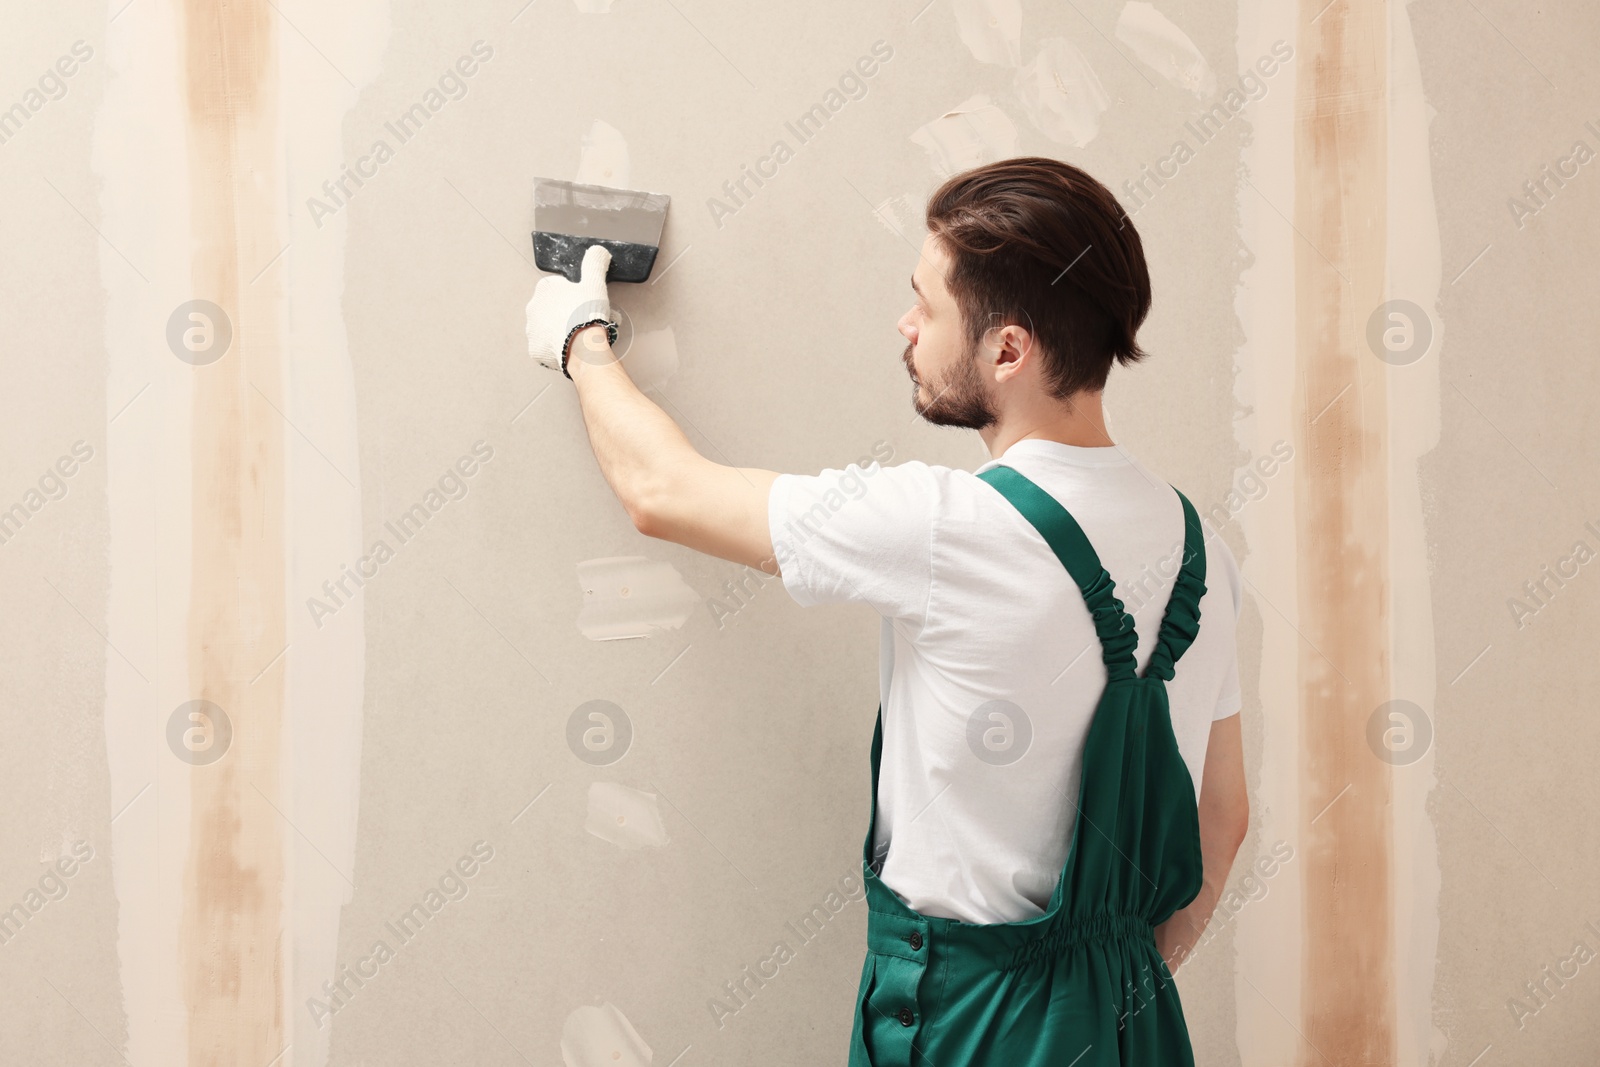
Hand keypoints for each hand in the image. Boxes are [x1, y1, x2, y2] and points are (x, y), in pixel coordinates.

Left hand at [525, 243, 614, 376]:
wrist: (581, 347)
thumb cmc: (586, 313)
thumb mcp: (595, 282)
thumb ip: (595, 263)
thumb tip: (598, 251)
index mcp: (545, 288)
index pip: (560, 289)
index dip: (576, 296)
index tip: (586, 305)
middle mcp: (533, 307)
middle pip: (553, 309)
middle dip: (568, 314)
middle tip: (585, 321)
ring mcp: (532, 330)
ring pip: (549, 328)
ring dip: (562, 331)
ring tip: (580, 338)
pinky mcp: (534, 349)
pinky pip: (546, 347)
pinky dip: (557, 348)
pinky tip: (571, 348)